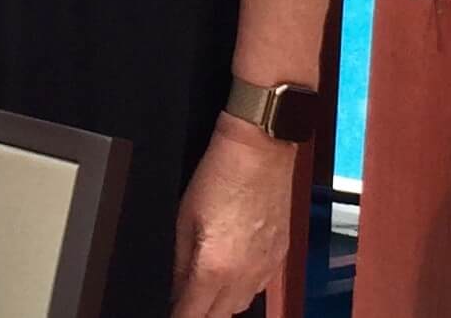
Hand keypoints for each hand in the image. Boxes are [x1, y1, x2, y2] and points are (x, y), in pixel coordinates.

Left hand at [171, 115, 296, 317]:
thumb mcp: (184, 216)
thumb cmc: (222, 173)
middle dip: (199, 312)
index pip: (191, 314)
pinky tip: (233, 269)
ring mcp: (265, 269)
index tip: (170, 311)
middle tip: (184, 298)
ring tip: (206, 286)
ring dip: (222, 303)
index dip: (176, 315)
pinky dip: (243, 286)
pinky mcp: (280, 258)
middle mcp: (244, 277)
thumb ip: (180, 260)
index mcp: (215, 268)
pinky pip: (259, 287)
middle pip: (218, 317)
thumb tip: (176, 286)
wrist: (260, 149)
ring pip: (240, 306)